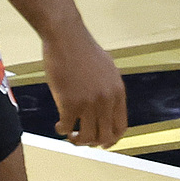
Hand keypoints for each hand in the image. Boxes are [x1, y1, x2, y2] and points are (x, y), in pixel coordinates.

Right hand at [42, 25, 127, 147]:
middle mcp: (106, 100)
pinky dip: (62, 130)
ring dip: (77, 140)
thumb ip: (109, 89)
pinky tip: (59, 124)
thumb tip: (107, 106)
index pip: (121, 126)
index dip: (111, 139)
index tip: (101, 142)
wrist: (66, 37)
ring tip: (70, 134)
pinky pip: (66, 128)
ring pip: (87, 137)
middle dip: (93, 143)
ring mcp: (88, 103)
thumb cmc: (83, 50)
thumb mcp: (107, 69)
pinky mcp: (69, 103)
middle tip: (81, 139)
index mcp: (117, 92)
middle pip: (105, 136)